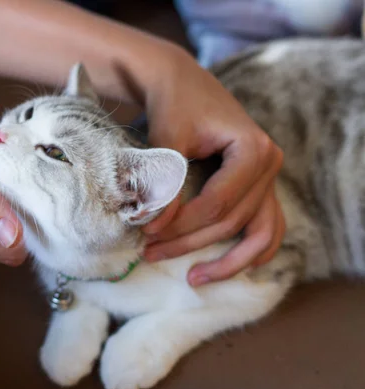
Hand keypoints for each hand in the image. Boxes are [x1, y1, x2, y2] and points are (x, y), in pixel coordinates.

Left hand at [140, 48, 284, 285]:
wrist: (181, 82)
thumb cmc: (173, 105)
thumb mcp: (166, 139)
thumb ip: (164, 182)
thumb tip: (155, 228)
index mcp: (253, 149)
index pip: (217, 204)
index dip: (181, 225)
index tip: (146, 233)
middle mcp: (269, 165)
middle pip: (232, 221)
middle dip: (189, 243)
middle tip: (149, 254)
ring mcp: (268, 178)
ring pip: (257, 234)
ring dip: (227, 261)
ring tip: (192, 279)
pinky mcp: (258, 186)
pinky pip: (267, 228)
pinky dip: (252, 251)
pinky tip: (226, 268)